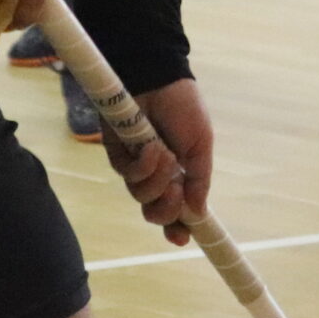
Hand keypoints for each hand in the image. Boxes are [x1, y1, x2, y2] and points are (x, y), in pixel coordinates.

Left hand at [103, 78, 213, 244]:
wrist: (159, 78)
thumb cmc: (183, 107)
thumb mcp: (201, 145)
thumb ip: (199, 179)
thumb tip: (198, 213)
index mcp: (179, 175)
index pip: (177, 211)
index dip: (178, 229)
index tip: (182, 239)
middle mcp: (156, 175)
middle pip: (156, 213)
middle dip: (166, 210)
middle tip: (176, 192)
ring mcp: (135, 166)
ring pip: (141, 197)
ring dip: (156, 181)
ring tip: (165, 154)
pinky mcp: (117, 154)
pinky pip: (127, 175)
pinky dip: (142, 165)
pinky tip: (151, 147)